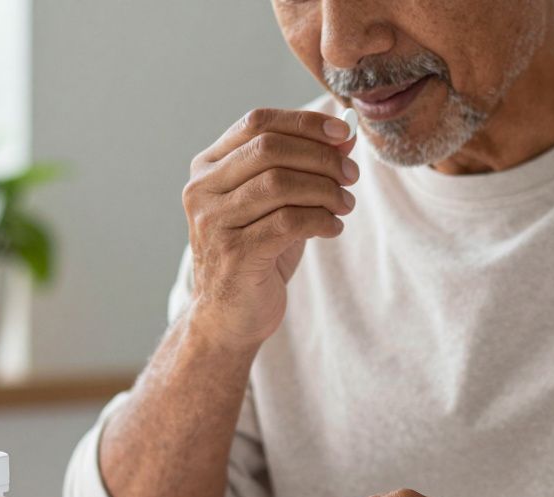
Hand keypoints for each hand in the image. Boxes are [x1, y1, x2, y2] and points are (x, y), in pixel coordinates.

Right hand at [182, 108, 358, 349]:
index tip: (344, 133)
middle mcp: (202, 190)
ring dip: (324, 190)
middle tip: (351, 176)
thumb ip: (304, 168)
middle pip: (269, 148)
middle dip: (321, 158)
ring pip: (279, 183)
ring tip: (345, 204)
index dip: (304, 122)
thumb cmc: (255, 254)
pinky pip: (287, 222)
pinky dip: (320, 220)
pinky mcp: (233, 254)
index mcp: (208, 168)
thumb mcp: (278, 204)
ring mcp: (213, 222)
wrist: (228, 317)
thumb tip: (347, 137)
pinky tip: (332, 228)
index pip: (257, 123)